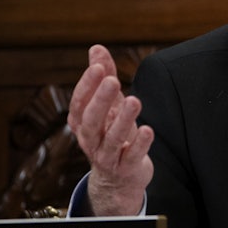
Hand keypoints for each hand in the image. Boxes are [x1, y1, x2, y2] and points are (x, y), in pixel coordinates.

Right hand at [67, 44, 153, 214]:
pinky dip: (139, 144)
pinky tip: (148, 130)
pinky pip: (131, 156)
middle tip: (112, 80)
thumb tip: (96, 48)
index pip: (79, 103)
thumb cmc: (112, 133)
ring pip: (111, 139)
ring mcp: (107, 157)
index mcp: (82, 124)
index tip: (97, 67)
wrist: (119, 179)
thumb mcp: (109, 106)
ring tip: (135, 100)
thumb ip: (104, 77)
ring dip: (122, 119)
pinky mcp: (126, 168)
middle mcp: (90, 140)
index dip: (87, 86)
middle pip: (91, 120)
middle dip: (101, 100)